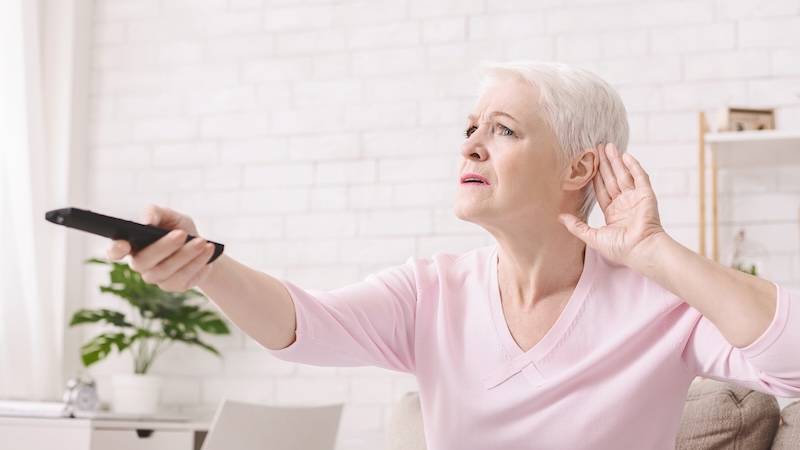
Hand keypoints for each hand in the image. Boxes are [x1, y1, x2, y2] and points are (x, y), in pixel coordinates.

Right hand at [106, 204, 215, 291]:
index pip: (114, 251)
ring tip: (202, 242)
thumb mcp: (170, 216)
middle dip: (164, 247)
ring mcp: (155, 278)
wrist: (202, 245)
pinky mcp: (173, 286)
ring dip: (186, 254)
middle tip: (182, 234)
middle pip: (144, 260)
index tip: (124, 243)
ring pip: (166, 270)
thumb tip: (146, 222)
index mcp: (132, 244)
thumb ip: (155, 213)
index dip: (115, 249)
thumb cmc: (179, 228)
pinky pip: (183, 277)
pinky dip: (197, 263)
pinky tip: (207, 252)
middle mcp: (140, 264)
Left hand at [559, 143, 666, 267]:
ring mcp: (636, 198)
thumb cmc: (619, 248)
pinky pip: (640, 177)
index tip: (589, 163)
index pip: (601, 189)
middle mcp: (624, 204)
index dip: (595, 176)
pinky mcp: (646, 195)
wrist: (640, 249)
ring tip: (609, 145)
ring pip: (624, 175)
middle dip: (605, 163)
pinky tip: (626, 155)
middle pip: (612, 179)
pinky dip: (633, 166)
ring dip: (617, 160)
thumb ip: (576, 226)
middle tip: (597, 147)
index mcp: (613, 213)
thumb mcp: (592, 236)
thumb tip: (559, 217)